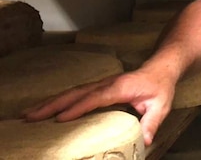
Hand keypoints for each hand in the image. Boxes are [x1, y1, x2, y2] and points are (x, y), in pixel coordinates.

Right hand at [21, 67, 175, 145]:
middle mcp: (106, 84)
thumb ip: (152, 122)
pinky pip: (75, 93)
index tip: (61, 118)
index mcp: (120, 88)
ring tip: (29, 114)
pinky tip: (45, 108)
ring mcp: (100, 84)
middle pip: (75, 93)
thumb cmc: (160, 87)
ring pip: (71, 92)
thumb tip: (145, 140)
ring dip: (50, 102)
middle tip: (31, 117)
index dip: (78, 107)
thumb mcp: (161, 106)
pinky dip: (58, 101)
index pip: (96, 98)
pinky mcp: (97, 87)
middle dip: (52, 105)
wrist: (160, 69)